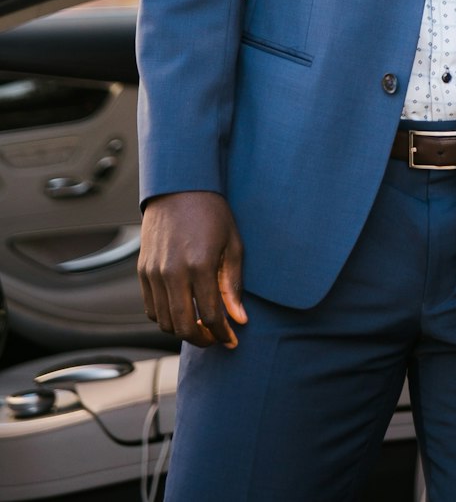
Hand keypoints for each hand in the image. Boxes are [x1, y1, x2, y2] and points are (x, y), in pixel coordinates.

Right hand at [138, 191, 246, 348]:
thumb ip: (233, 284)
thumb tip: (239, 319)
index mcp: (200, 265)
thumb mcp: (233, 244)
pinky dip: (166, 318)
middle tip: (216, 338)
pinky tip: (183, 311)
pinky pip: (151, 309)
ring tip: (201, 326)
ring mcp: (154, 273)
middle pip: (184, 327)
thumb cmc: (211, 212)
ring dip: (183, 331)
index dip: (223, 334)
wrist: (179, 187)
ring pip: (165, 322)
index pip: (211, 316)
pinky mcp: (143, 271)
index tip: (232, 340)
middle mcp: (173, 272)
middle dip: (202, 339)